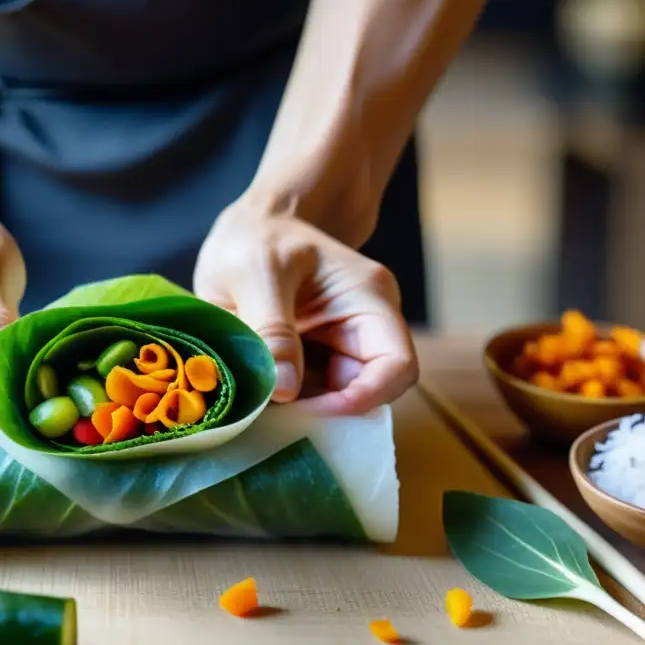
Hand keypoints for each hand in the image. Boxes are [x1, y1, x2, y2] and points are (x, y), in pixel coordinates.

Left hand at [194, 200, 417, 415]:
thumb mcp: (256, 273)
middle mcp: (363, 328)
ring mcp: (338, 346)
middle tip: (270, 417)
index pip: (396, 367)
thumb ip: (270, 328)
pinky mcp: (311, 359)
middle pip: (365, 392)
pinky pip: (307, 395)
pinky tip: (252, 395)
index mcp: (369, 300)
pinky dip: (282, 403)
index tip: (307, 410)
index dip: (362, 399)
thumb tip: (284, 390)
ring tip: (253, 405)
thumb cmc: (258, 236)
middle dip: (322, 410)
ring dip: (298, 410)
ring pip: (333, 400)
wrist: (247, 228)